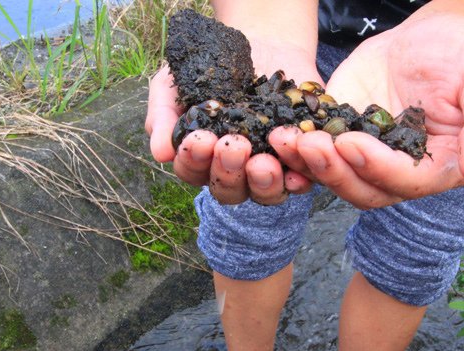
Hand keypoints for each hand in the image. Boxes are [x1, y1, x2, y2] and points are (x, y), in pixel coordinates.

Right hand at [145, 38, 318, 204]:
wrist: (260, 44)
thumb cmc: (209, 68)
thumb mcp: (176, 83)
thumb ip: (164, 115)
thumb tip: (160, 154)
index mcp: (202, 159)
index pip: (193, 171)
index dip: (194, 160)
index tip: (200, 138)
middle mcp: (235, 172)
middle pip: (229, 191)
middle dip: (230, 171)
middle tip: (235, 145)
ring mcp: (270, 168)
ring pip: (266, 193)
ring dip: (264, 181)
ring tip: (264, 161)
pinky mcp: (301, 158)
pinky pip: (303, 178)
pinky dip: (300, 176)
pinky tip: (297, 167)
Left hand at [287, 13, 463, 208]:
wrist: (435, 35)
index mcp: (442, 166)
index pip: (408, 181)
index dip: (378, 167)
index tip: (350, 143)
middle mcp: (402, 171)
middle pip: (365, 189)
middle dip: (334, 171)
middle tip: (308, 145)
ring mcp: (369, 156)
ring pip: (336, 177)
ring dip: (309, 164)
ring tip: (285, 139)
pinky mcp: (342, 137)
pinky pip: (318, 154)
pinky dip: (297, 149)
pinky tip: (279, 133)